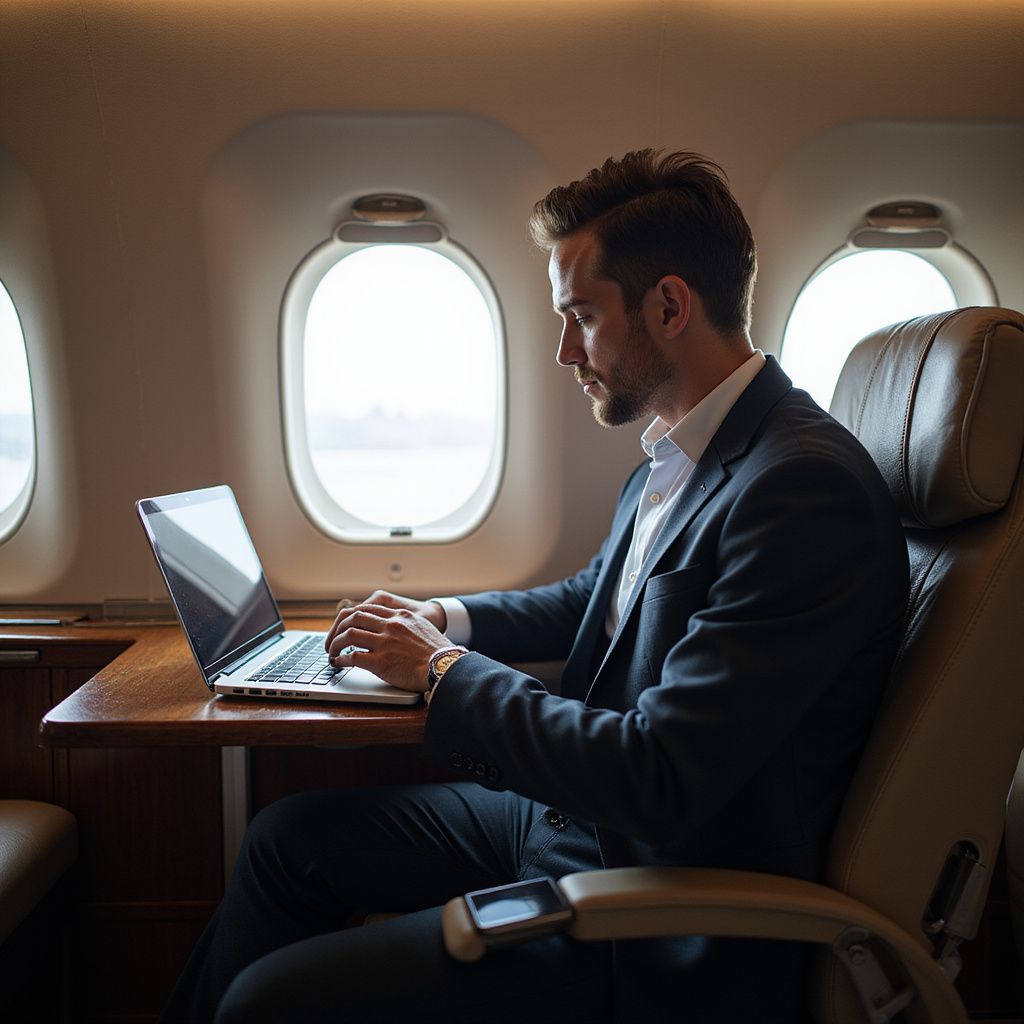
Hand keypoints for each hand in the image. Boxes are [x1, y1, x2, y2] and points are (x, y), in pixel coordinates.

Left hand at [325, 600, 450, 692]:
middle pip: (353, 617)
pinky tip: (339, 662)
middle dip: (338, 628)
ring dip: (335, 643)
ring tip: (332, 651)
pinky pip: (353, 657)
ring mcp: (385, 642)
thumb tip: (391, 630)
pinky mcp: (381, 661)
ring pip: (349, 634)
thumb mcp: (423, 627)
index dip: (351, 616)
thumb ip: (405, 625)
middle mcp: (391, 625)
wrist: (445, 667)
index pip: (367, 608)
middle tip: (333, 638)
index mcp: (400, 616)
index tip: (345, 624)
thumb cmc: (437, 652)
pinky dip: (341, 659)